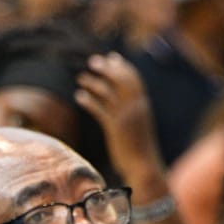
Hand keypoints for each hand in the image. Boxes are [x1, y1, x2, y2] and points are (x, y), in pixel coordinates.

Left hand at [74, 53, 165, 186]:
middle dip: (107, 68)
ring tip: (81, 77)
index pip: (134, 79)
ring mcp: (126, 117)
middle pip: (121, 80)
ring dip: (93, 82)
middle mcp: (136, 108)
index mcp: (143, 105)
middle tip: (93, 61)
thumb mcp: (139, 127)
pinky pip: (100, 109)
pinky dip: (89, 100)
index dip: (122, 67)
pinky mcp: (115, 128)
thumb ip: (133, 113)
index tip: (112, 57)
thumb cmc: (140, 149)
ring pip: (108, 92)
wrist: (144, 166)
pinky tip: (79, 96)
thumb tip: (124, 105)